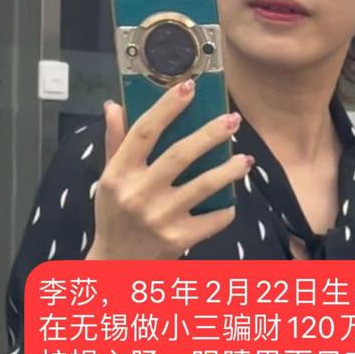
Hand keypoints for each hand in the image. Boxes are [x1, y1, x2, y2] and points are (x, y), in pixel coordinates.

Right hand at [87, 84, 252, 260]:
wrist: (117, 266)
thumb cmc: (115, 217)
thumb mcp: (108, 180)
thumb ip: (115, 143)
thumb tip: (115, 105)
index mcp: (118, 174)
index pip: (144, 132)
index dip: (167, 107)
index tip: (189, 87)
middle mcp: (138, 194)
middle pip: (180, 154)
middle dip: (211, 134)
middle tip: (233, 120)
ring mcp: (159, 218)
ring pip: (205, 185)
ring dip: (230, 169)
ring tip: (246, 160)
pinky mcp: (178, 239)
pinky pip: (214, 218)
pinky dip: (226, 208)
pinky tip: (231, 199)